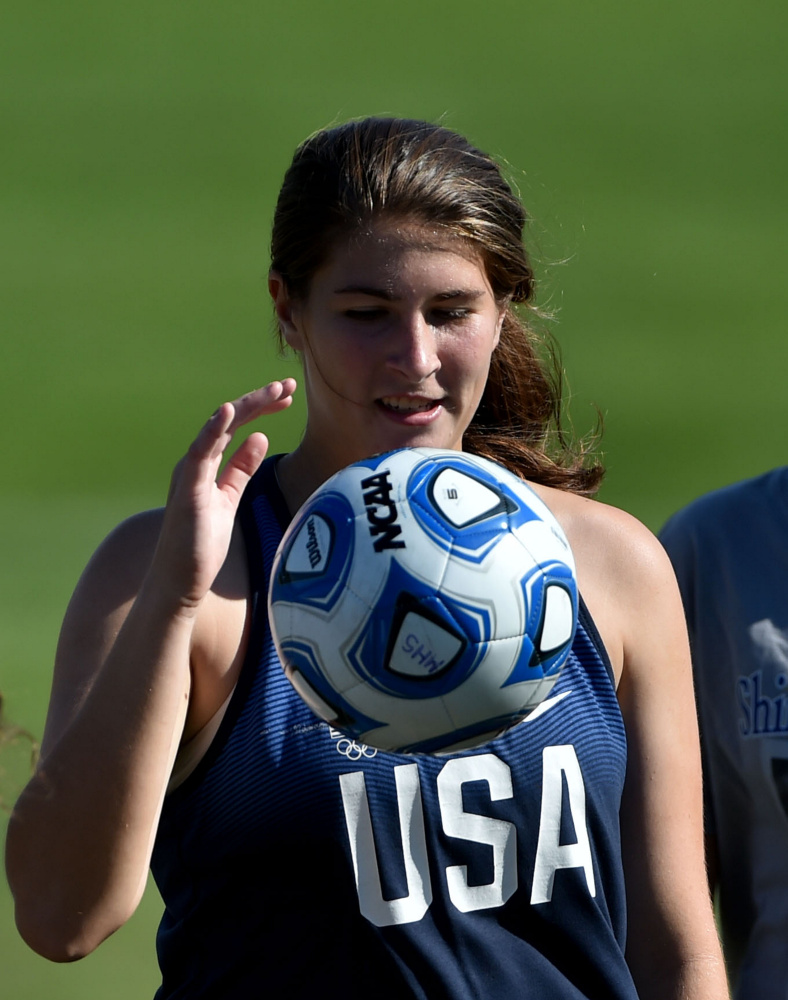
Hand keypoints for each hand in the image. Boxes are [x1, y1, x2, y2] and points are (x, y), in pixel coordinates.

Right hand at [151, 379, 295, 613]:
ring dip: (246, 406)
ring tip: (274, 390)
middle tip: (289, 384)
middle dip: (260, 399)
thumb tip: (260, 438)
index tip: (288, 397)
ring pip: (217, 427)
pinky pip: (199, 452)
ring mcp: (189, 473)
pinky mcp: (186, 489)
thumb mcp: (229, 500)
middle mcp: (195, 462)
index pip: (237, 426)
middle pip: (230, 420)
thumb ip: (241, 470)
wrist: (177, 582)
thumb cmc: (200, 544)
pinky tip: (230, 410)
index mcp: (207, 464)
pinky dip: (213, 428)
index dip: (262, 408)